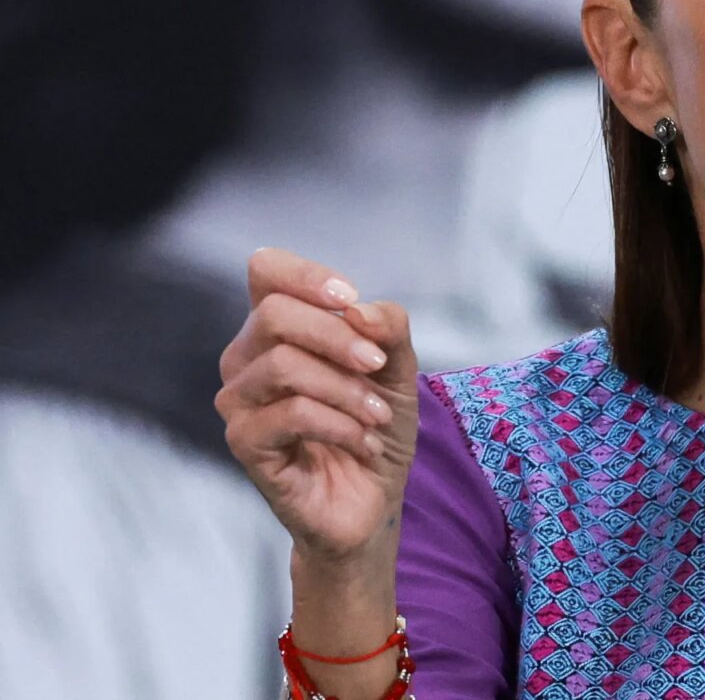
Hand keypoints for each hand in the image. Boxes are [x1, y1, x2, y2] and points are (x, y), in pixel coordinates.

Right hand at [217, 248, 418, 565]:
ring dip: (345, 388)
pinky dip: (340, 424)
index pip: (266, 271)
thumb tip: (359, 308)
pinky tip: (363, 441)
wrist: (371, 500)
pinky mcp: (244, 443)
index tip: (350, 297)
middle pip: (274, 314)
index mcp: (279, 328)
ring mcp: (239, 401)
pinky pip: (290, 414)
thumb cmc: (375, 424)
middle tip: (377, 364)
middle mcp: (247, 357)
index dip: (305, 274)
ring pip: (282, 365)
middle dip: (337, 335)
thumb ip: (388, 328)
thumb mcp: (398, 369)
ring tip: (376, 414)